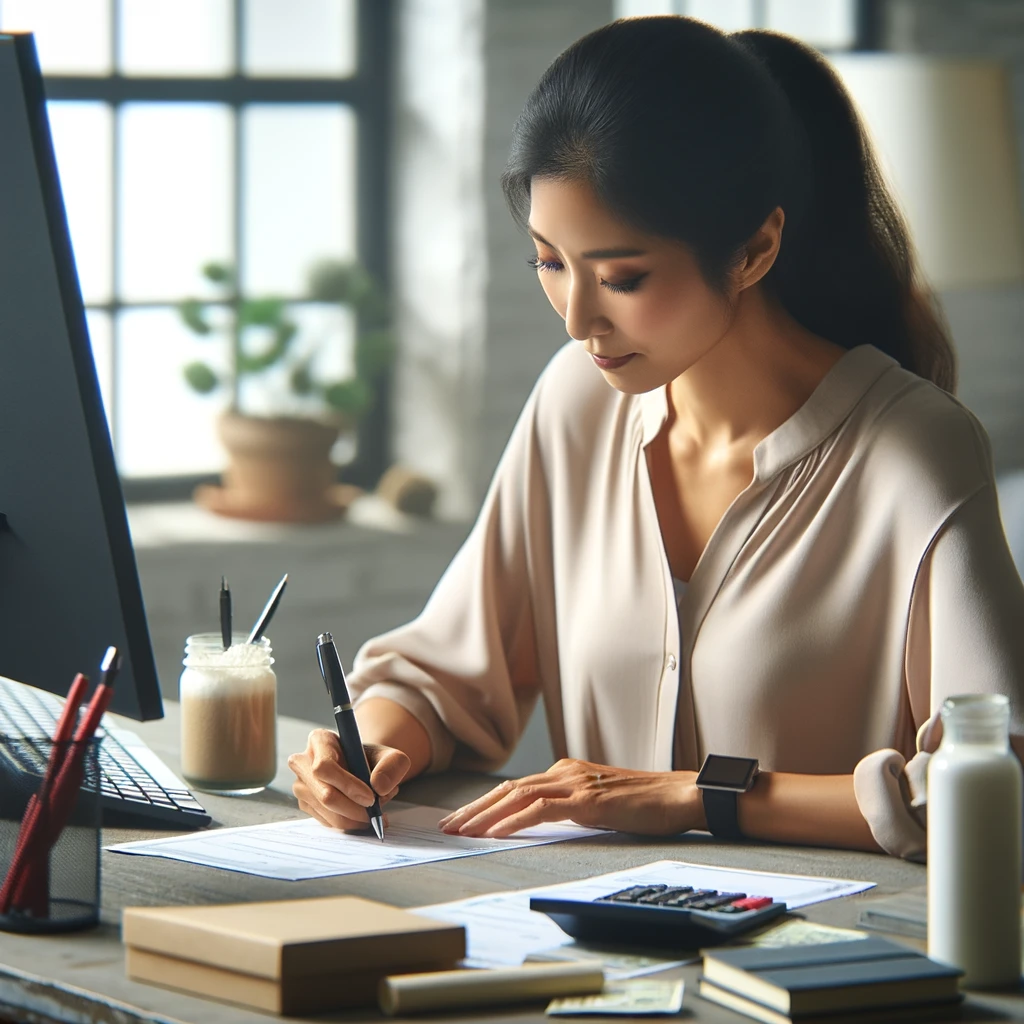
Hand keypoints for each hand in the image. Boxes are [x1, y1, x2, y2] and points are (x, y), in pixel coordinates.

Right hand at [288, 728, 409, 831]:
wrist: (365, 770)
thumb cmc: (374, 760)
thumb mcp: (392, 757)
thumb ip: (392, 767)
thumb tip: (378, 788)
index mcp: (319, 740)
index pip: (325, 767)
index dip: (347, 785)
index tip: (371, 798)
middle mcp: (303, 762)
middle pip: (323, 794)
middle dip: (353, 809)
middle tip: (375, 814)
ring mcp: (301, 785)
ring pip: (327, 812)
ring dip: (355, 817)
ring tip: (375, 810)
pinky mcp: (306, 804)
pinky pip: (327, 822)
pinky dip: (349, 823)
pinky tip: (362, 814)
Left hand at [438, 759, 705, 837]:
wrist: (680, 795)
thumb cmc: (645, 803)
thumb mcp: (599, 803)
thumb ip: (571, 807)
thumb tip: (542, 823)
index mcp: (566, 771)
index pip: (515, 787)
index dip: (484, 803)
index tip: (461, 820)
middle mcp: (566, 772)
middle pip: (508, 788)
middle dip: (473, 809)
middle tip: (447, 827)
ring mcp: (576, 783)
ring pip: (518, 796)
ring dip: (485, 815)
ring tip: (462, 831)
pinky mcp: (588, 800)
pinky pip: (542, 809)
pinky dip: (515, 820)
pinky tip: (498, 833)